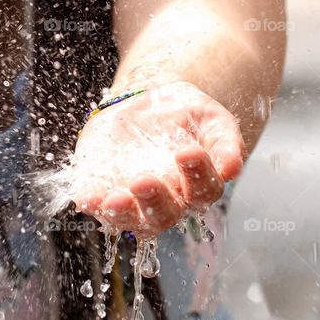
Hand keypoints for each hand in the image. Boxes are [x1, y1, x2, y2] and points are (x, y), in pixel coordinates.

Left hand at [68, 81, 246, 236]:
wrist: (147, 101)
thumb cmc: (185, 114)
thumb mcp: (210, 119)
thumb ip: (224, 142)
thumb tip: (232, 168)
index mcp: (196, 187)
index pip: (202, 191)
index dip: (197, 175)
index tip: (187, 152)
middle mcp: (166, 201)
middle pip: (163, 216)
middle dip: (153, 201)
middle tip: (143, 181)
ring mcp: (132, 200)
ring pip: (129, 219)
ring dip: (120, 213)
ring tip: (113, 200)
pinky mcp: (102, 189)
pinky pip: (95, 203)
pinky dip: (90, 202)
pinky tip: (86, 197)